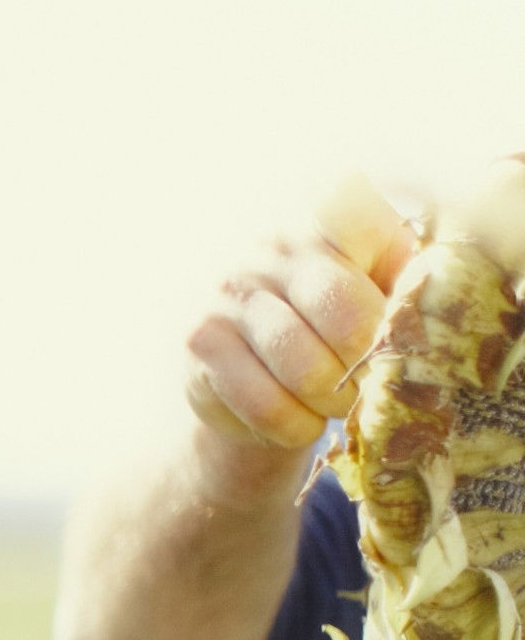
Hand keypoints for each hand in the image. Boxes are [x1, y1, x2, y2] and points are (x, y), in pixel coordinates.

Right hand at [183, 176, 411, 456]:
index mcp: (327, 213)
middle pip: (345, 315)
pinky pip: (263, 402)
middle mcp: (271, 240)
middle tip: (372, 382)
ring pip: (304, 369)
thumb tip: (440, 302)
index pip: (364, 224)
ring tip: (338, 404)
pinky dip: (294, 426)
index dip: (387, 279)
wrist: (251, 355)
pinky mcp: (198, 339)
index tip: (392, 315)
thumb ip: (409, 278)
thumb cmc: (337, 312)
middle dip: (368, 364)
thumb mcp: (381, 280)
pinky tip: (300, 419)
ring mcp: (228, 288)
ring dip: (333, 403)